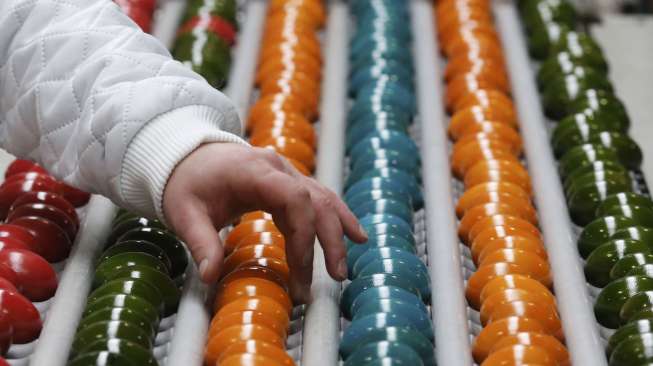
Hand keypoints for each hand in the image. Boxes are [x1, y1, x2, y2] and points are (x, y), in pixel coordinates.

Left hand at [162, 142, 367, 302]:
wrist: (186, 154)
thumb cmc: (186, 182)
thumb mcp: (183, 213)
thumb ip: (200, 242)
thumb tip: (210, 276)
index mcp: (254, 171)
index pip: (294, 199)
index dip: (304, 236)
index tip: (300, 272)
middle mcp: (277, 168)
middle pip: (317, 201)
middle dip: (330, 240)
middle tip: (335, 277)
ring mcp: (286, 172)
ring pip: (324, 199)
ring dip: (338, 231)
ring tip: (344, 266)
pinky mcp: (288, 182)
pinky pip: (318, 198)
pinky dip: (336, 218)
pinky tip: (353, 235)